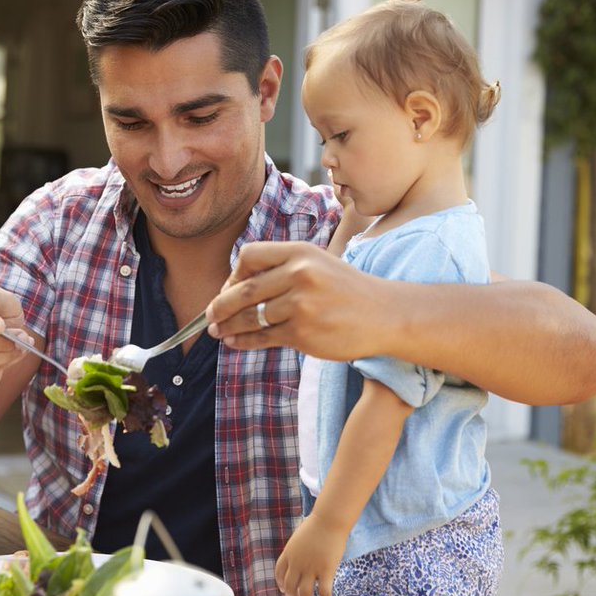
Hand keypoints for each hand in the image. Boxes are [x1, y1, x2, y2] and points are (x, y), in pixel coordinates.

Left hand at [205, 241, 394, 360]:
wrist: (386, 315)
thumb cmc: (347, 291)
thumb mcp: (318, 264)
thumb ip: (282, 269)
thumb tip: (234, 288)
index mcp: (300, 252)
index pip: (249, 257)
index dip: (233, 275)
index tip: (229, 290)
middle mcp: (299, 274)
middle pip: (244, 290)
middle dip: (220, 306)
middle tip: (209, 316)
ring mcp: (301, 305)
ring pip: (250, 317)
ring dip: (228, 327)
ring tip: (218, 332)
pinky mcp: (303, 333)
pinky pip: (263, 338)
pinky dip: (243, 342)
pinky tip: (234, 343)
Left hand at [275, 513, 347, 595]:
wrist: (329, 520)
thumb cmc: (317, 525)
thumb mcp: (299, 538)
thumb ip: (297, 550)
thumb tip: (300, 558)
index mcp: (288, 553)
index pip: (279, 573)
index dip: (281, 584)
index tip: (284, 590)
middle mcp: (297, 563)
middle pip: (290, 586)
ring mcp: (310, 568)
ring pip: (305, 594)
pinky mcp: (325, 571)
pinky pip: (324, 592)